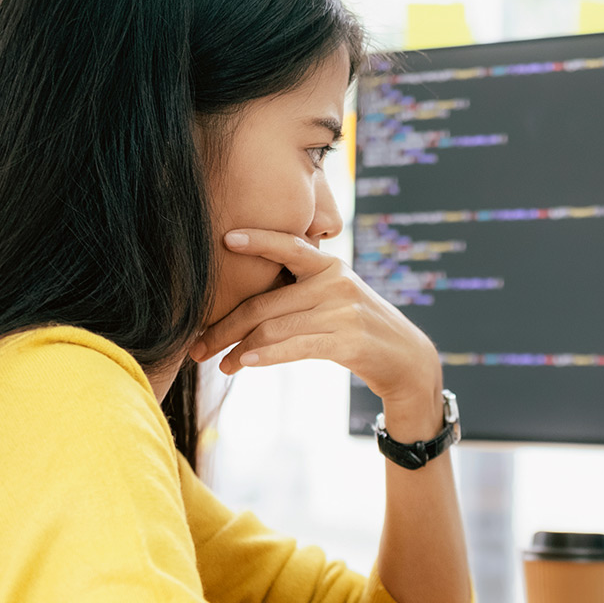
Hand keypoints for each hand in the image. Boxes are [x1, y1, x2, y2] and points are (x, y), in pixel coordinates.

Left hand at [190, 229, 442, 410]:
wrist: (406, 359)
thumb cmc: (359, 328)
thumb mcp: (335, 298)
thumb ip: (301, 291)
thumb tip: (247, 305)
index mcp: (330, 266)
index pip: (288, 246)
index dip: (257, 240)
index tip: (224, 238)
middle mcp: (336, 282)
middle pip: (265, 303)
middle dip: (225, 326)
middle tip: (197, 344)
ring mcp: (342, 311)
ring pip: (274, 327)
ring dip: (238, 348)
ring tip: (217, 364)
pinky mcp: (346, 341)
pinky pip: (294, 346)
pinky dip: (265, 355)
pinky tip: (244, 362)